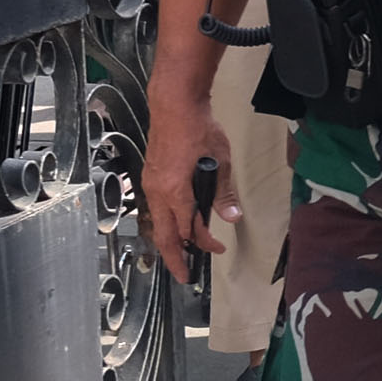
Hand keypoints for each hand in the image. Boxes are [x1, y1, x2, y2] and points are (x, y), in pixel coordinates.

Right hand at [141, 86, 234, 280]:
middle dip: (174, 258)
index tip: (218, 249)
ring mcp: (151, 184)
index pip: (191, 229)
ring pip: (157, 223)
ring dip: (168, 241)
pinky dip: (164, 223)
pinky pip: (154, 209)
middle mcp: (158, 191)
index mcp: (176, 191)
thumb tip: (232, 219)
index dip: (206, 243)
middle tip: (184, 276)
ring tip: (178, 256)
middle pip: (165, 235)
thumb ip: (223, 194)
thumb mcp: (220, 162)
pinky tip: (172, 226)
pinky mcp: (150, 176)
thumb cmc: (198, 129)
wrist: (175, 105)